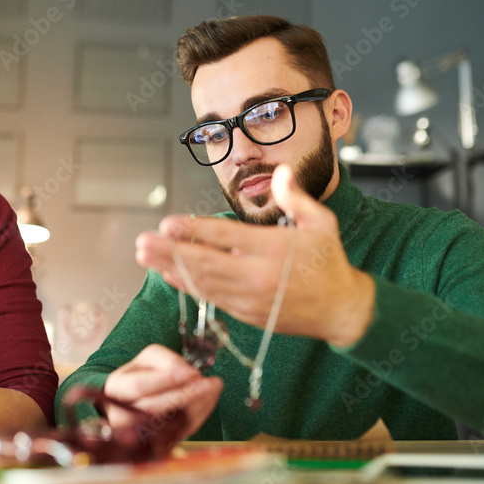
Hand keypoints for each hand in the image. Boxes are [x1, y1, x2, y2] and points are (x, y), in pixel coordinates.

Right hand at [102, 344, 222, 442]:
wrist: (131, 403)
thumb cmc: (143, 376)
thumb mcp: (148, 361)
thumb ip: (168, 363)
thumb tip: (192, 375)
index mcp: (116, 388)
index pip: (139, 386)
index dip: (166, 380)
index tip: (192, 372)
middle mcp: (122, 413)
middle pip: (154, 406)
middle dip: (186, 394)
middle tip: (210, 383)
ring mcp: (138, 432)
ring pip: (168, 422)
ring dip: (196, 406)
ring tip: (213, 389)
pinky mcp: (155, 442)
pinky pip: (178, 432)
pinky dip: (197, 417)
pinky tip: (208, 402)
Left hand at [135, 165, 374, 346]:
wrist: (341, 310)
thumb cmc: (329, 262)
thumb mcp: (321, 223)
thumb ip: (296, 197)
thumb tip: (280, 171)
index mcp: (273, 249)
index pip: (225, 237)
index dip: (194, 230)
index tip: (167, 223)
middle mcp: (257, 275)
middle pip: (205, 262)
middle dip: (170, 252)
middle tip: (142, 242)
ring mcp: (249, 298)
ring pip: (203, 282)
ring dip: (171, 268)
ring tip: (145, 257)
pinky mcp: (246, 313)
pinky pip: (211, 298)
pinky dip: (188, 286)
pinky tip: (168, 275)